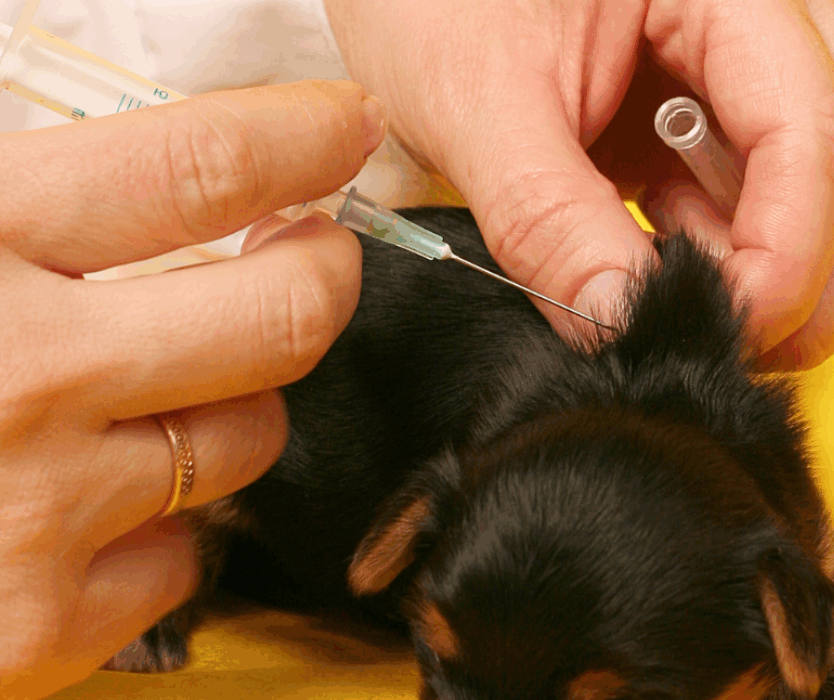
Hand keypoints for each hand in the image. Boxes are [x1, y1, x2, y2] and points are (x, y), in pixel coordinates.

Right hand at [0, 80, 384, 698]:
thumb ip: (19, 197)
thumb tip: (160, 172)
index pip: (199, 167)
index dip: (300, 141)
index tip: (339, 133)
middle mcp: (20, 379)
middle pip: (282, 316)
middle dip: (320, 272)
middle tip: (311, 252)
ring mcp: (36, 515)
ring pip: (246, 436)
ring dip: (231, 399)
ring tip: (167, 381)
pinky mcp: (37, 630)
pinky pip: (185, 558)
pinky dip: (161, 524)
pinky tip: (95, 496)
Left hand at [324, 0, 833, 368]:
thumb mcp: (476, 99)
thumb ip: (547, 215)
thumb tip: (618, 320)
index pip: (818, 132)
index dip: (789, 253)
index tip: (728, 326)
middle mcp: (775, 21)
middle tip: (747, 338)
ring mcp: (765, 70)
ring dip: (811, 272)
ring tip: (700, 294)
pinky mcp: (733, 114)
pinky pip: (794, 199)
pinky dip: (756, 255)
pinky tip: (682, 262)